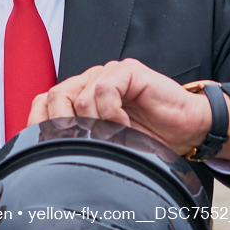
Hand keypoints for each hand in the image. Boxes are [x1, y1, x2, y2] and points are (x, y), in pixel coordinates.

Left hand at [24, 59, 196, 154]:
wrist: (187, 128)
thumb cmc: (150, 137)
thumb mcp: (107, 145)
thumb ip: (81, 141)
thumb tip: (49, 158)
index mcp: (79, 97)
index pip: (44, 103)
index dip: (42, 124)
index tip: (53, 150)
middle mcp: (90, 82)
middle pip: (56, 97)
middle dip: (66, 126)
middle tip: (85, 145)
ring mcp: (108, 74)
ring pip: (80, 96)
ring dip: (94, 125)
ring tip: (113, 138)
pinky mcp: (128, 70)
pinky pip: (106, 89)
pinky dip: (112, 113)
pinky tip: (125, 126)